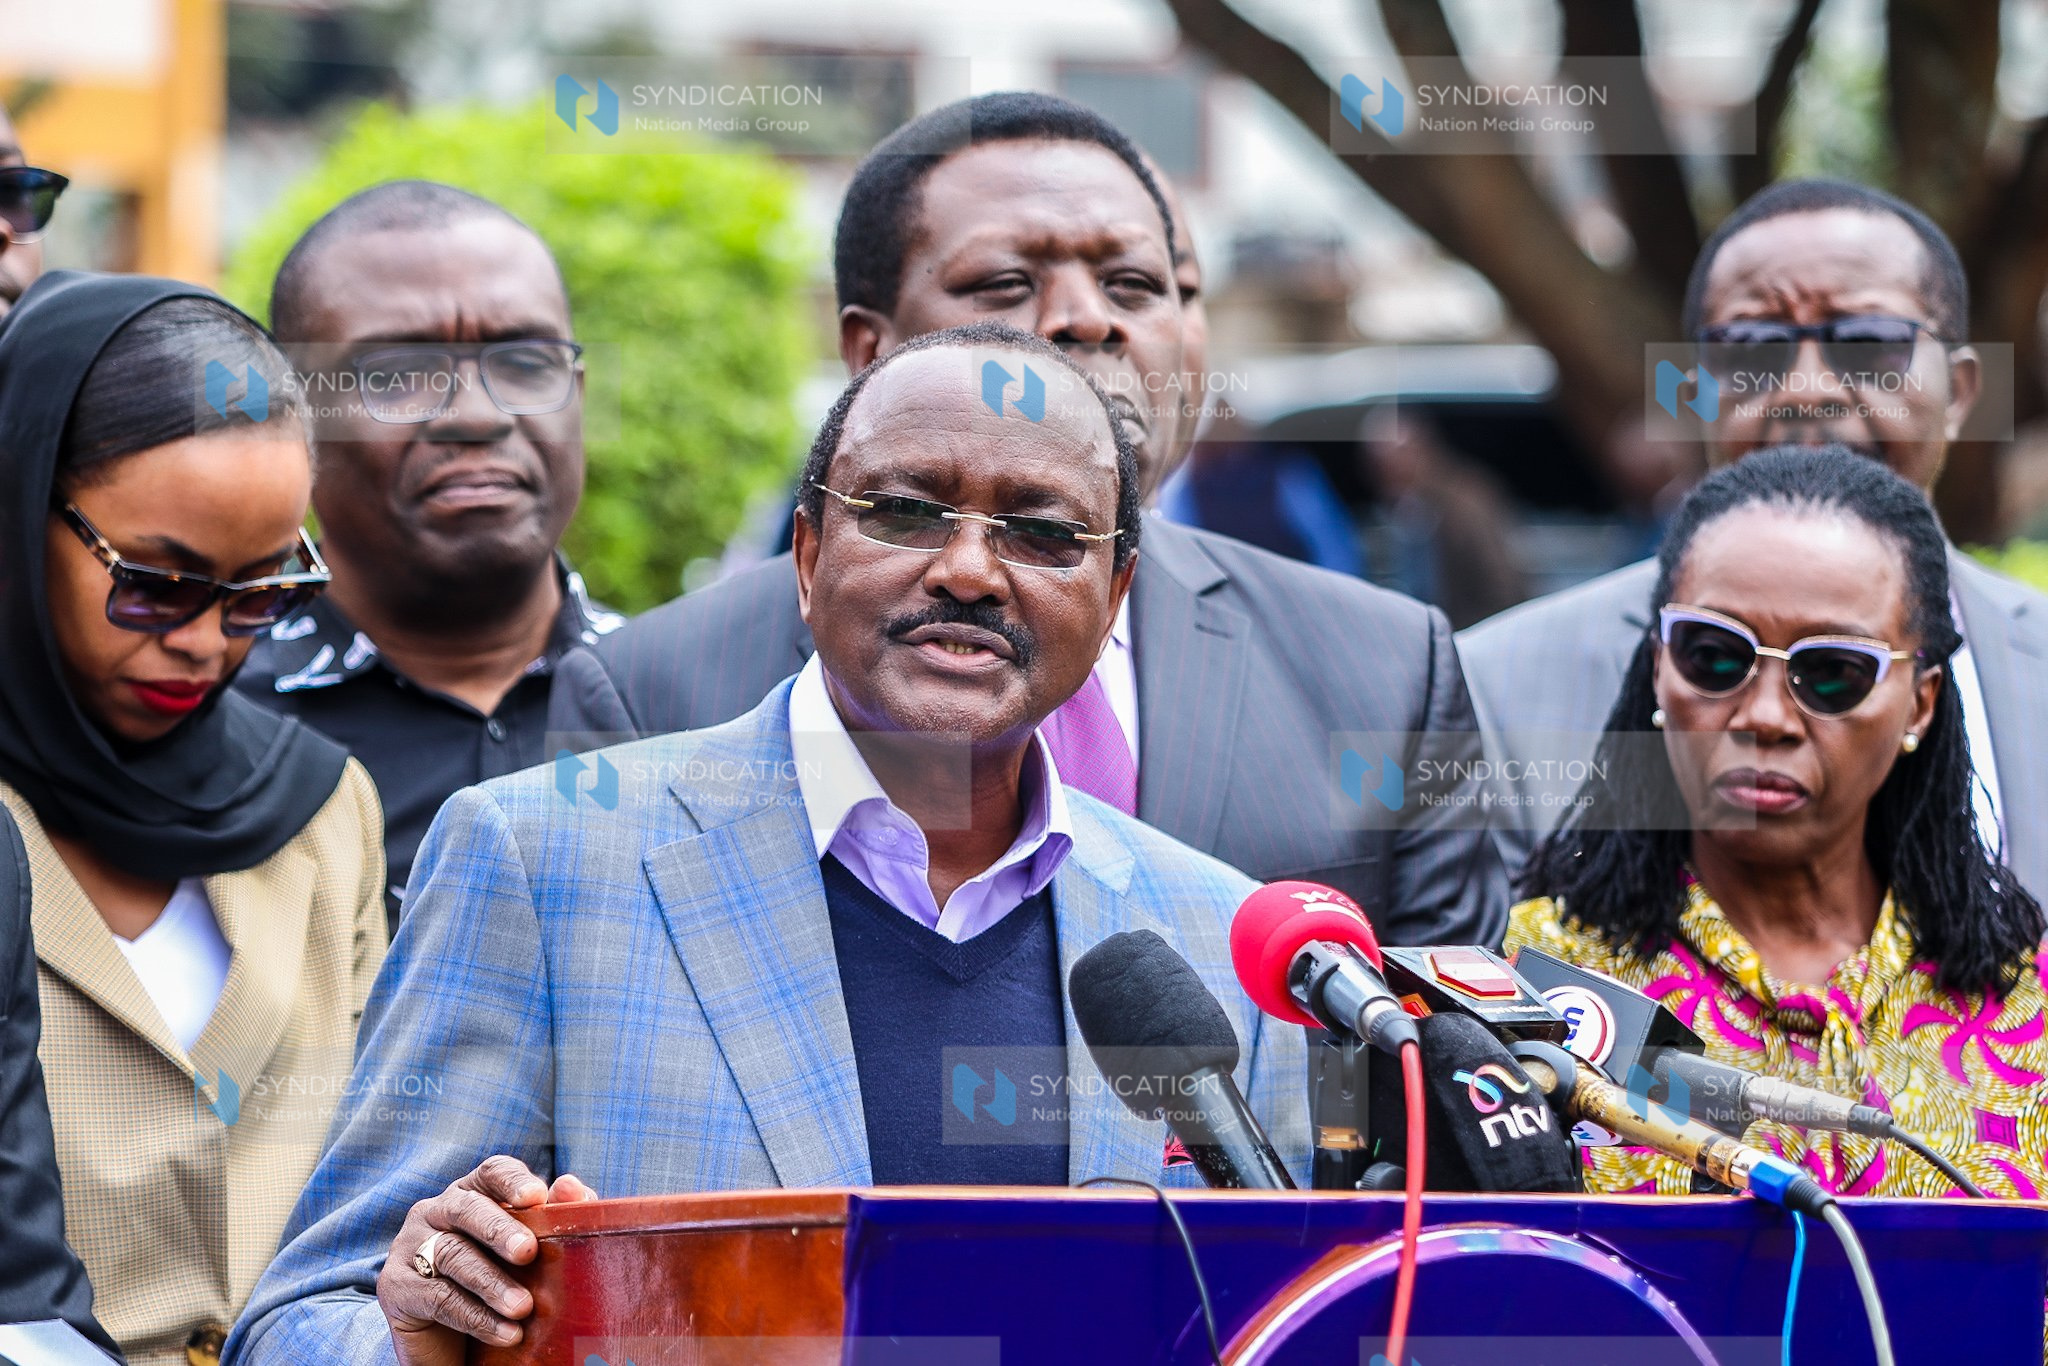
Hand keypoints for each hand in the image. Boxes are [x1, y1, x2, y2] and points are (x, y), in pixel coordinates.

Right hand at [376, 1154, 597, 1365]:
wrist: (450, 1341)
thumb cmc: (498, 1281)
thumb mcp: (527, 1254)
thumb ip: (554, 1218)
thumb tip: (572, 1187)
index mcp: (470, 1193)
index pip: (491, 1172)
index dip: (512, 1180)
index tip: (537, 1197)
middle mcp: (435, 1212)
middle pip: (466, 1208)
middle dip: (500, 1229)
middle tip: (528, 1252)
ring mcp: (409, 1246)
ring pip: (452, 1254)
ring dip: (491, 1282)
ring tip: (523, 1308)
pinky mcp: (395, 1286)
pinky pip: (438, 1297)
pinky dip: (476, 1316)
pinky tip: (506, 1332)